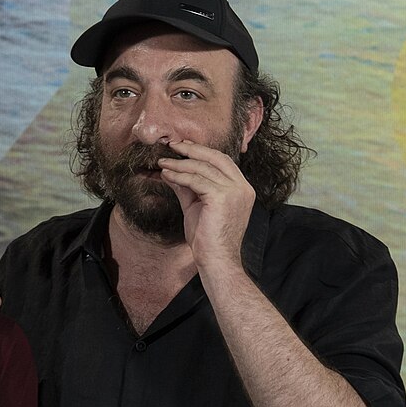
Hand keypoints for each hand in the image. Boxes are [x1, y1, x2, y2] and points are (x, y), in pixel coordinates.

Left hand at [158, 139, 253, 270]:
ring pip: (203, 168)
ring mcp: (235, 191)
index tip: (183, 147)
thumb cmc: (208, 239)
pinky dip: (179, 175)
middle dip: (192, 150)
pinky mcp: (222, 197)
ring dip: (180, 164)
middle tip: (172, 145)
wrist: (216, 260)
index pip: (222, 161)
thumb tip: (172, 171)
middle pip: (216, 158)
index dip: (202, 151)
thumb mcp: (196, 206)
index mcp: (242, 189)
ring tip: (163, 163)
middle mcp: (242, 187)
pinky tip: (167, 175)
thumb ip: (187, 187)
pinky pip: (196, 180)